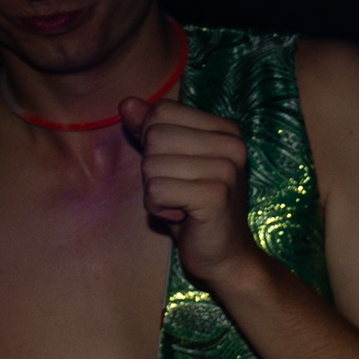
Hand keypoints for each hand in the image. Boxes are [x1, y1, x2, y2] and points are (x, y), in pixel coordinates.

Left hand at [130, 98, 256, 278]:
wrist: (226, 256)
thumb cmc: (195, 208)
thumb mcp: (171, 162)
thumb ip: (151, 131)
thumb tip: (126, 102)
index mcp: (226, 129)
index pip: (162, 112)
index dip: (153, 142)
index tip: (177, 168)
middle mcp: (232, 143)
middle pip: (154, 136)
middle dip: (153, 169)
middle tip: (180, 191)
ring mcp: (227, 169)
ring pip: (152, 165)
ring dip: (155, 192)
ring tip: (182, 205)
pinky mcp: (215, 195)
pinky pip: (156, 190)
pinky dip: (158, 209)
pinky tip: (182, 216)